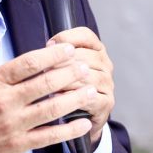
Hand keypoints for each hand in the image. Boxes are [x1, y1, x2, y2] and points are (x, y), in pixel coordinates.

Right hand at [0, 22, 96, 152]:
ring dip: (74, 99)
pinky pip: (48, 137)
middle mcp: (4, 102)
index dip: (51, 54)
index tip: (68, 49)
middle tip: (85, 67)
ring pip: (50, 109)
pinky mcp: (16, 145)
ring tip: (90, 90)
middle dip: (69, 74)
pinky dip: (68, 131)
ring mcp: (12, 125)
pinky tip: (82, 123)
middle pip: (44, 83)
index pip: (28, 63)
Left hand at [46, 26, 114, 146]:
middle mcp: (105, 64)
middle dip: (61, 62)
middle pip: (84, 55)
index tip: (48, 45)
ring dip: (65, 80)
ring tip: (49, 85)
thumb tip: (49, 47)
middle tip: (45, 69)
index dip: (66, 37)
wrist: (82, 117)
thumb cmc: (69, 87)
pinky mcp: (106, 102)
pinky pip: (89, 97)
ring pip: (86, 76)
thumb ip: (59, 53)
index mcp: (97, 50)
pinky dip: (72, 97)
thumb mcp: (64, 66)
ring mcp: (108, 83)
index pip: (85, 35)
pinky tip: (58, 98)